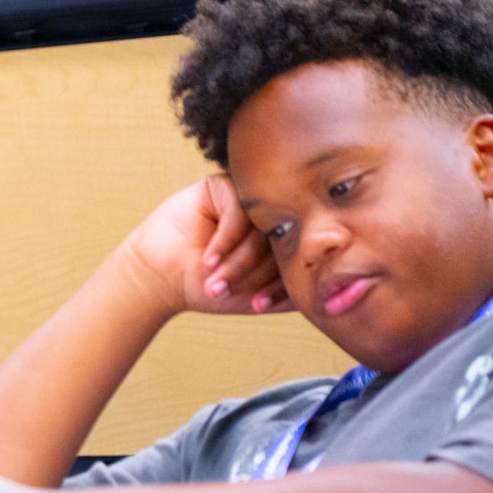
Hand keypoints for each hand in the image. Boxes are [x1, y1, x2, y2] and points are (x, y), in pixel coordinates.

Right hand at [119, 175, 291, 317]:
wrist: (158, 278)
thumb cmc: (204, 287)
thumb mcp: (252, 296)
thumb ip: (288, 295)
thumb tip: (334, 297)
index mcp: (277, 239)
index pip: (296, 255)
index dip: (280, 283)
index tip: (257, 305)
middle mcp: (265, 217)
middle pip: (282, 240)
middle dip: (256, 273)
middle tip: (231, 292)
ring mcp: (245, 202)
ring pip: (262, 227)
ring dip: (238, 260)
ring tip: (216, 280)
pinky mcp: (221, 187)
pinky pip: (238, 212)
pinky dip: (226, 240)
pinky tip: (209, 258)